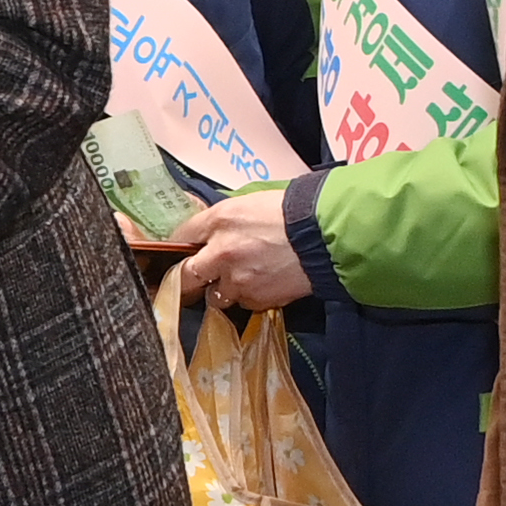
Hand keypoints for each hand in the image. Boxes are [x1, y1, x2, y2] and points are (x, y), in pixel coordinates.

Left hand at [172, 188, 308, 308]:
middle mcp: (221, 252)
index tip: (179, 253)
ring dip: (222, 290)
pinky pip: (243, 303)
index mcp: (218, 220)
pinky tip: (262, 283)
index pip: (181, 237)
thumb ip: (223, 219)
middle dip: (188, 278)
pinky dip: (248, 297)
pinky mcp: (257, 298)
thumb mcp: (250, 202)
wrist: (326, 235)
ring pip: (215, 295)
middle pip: (186, 275)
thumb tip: (206, 230)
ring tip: (239, 279)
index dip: (178, 247)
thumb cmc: (292, 212)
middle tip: (194, 278)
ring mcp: (238, 279)